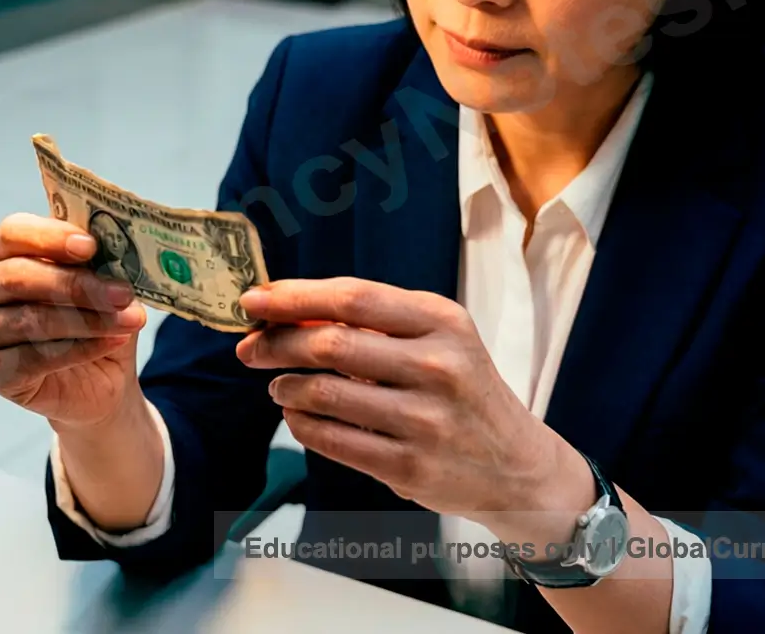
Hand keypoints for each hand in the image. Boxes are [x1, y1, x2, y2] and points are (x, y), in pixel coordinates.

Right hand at [0, 213, 148, 429]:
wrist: (97, 379)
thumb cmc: (92, 318)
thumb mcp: (101, 283)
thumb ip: (99, 262)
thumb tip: (117, 250)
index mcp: (2, 250)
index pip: (13, 231)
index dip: (51, 237)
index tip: (90, 246)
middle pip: (20, 276)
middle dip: (77, 285)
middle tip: (123, 293)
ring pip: (32, 319)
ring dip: (89, 320)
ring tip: (130, 320)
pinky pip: (37, 357)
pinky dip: (82, 349)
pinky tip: (113, 342)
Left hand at [235, 278, 575, 527]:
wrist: (514, 463)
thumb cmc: (462, 388)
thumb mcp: (437, 338)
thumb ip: (372, 320)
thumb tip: (287, 309)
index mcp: (442, 321)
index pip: (352, 297)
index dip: (294, 297)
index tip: (253, 300)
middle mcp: (438, 367)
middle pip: (331, 343)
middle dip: (276, 343)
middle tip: (250, 348)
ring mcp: (424, 421)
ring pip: (323, 394)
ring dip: (285, 387)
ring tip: (279, 385)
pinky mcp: (408, 468)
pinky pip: (331, 440)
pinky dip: (301, 425)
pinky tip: (297, 416)